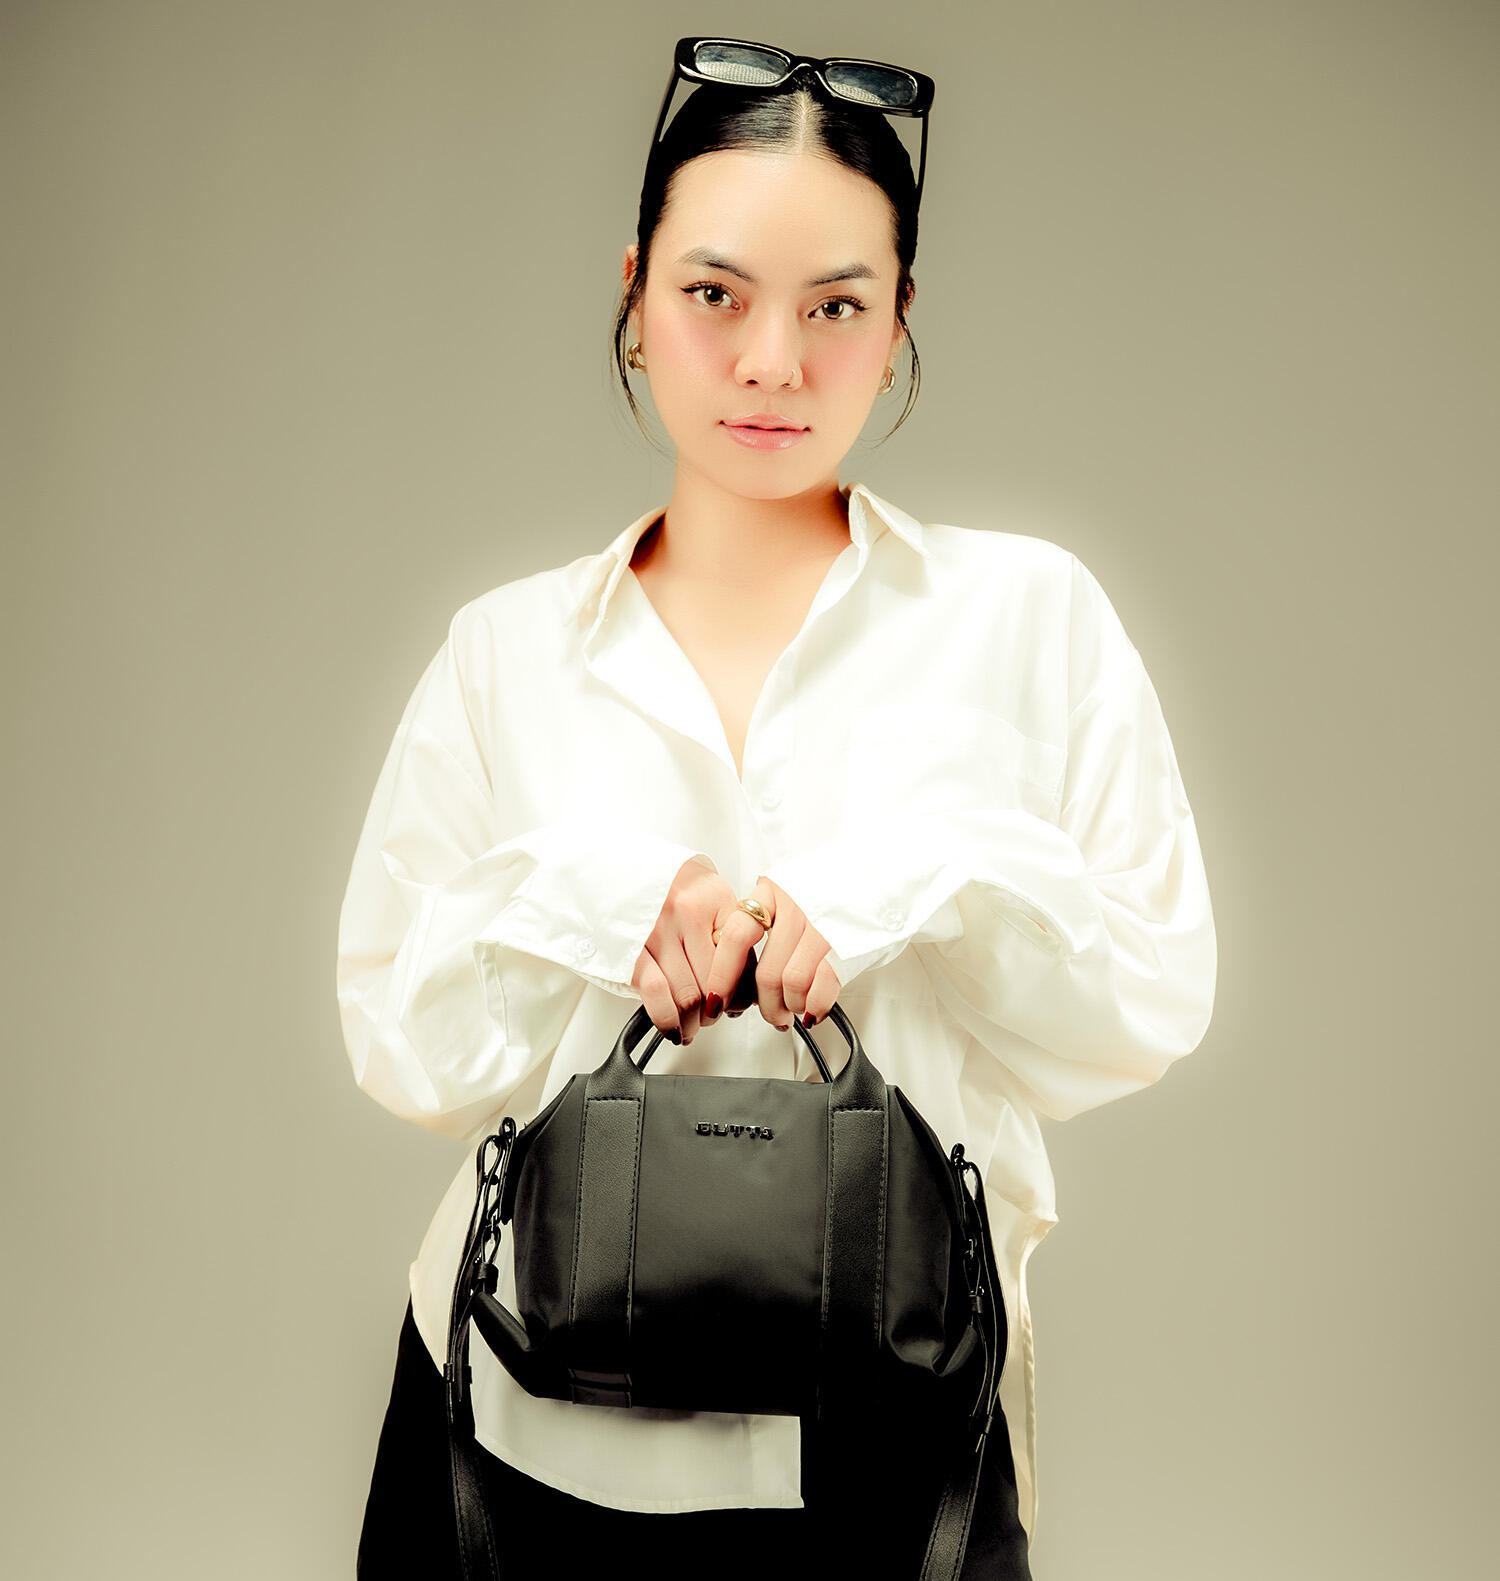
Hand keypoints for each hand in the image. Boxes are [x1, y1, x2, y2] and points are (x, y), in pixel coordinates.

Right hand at [631, 856, 755, 1044]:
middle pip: (716, 981)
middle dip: (717, 1010)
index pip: (741, 959)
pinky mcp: (632, 948)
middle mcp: (688, 912)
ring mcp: (658, 930)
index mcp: (715, 898)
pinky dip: (667, 1019)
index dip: (741, 992)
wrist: (617, 865)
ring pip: (688, 995)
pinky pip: (656, 993)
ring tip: (693, 1024)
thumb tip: (745, 985)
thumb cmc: (669, 884)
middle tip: (714, 1015)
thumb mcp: (709, 894)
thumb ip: (726, 932)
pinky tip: (674, 1028)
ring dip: (694, 1021)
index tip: (737, 1003)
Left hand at [700, 876, 840, 1034]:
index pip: (734, 938)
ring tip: (794, 1008)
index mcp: (772, 892)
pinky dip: (814, 1007)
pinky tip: (812, 1009)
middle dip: (764, 1005)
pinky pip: (821, 989)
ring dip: (790, 1006)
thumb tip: (736, 965)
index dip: (722, 976)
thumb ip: (763, 919)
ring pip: (791, 984)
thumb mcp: (789, 890)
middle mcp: (794, 907)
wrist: (881, 875)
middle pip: (765, 973)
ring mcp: (821, 927)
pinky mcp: (846, 946)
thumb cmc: (834, 889)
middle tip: (769, 1013)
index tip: (717, 998)